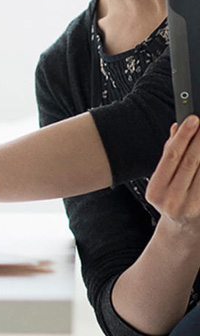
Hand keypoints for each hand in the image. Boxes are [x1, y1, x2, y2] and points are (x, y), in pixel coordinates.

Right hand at [146, 115, 199, 237]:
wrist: (183, 231)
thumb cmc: (170, 199)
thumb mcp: (162, 180)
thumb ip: (169, 154)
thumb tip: (176, 128)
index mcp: (156, 191)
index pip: (171, 157)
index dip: (183, 136)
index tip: (192, 119)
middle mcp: (173, 200)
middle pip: (191, 162)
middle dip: (199, 140)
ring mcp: (192, 206)